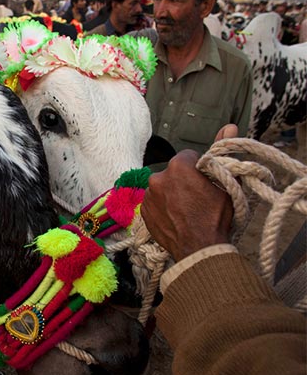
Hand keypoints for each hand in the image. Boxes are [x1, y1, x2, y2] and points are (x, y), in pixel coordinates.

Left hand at [140, 125, 235, 261]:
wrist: (199, 249)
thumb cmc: (216, 217)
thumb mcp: (225, 183)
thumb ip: (222, 151)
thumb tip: (230, 125)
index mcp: (178, 167)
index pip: (188, 156)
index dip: (198, 167)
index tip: (205, 180)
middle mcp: (158, 178)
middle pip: (173, 172)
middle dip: (183, 180)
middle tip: (197, 197)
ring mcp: (148, 196)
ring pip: (162, 188)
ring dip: (171, 194)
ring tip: (186, 210)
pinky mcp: (144, 212)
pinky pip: (154, 202)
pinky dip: (163, 207)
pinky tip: (176, 217)